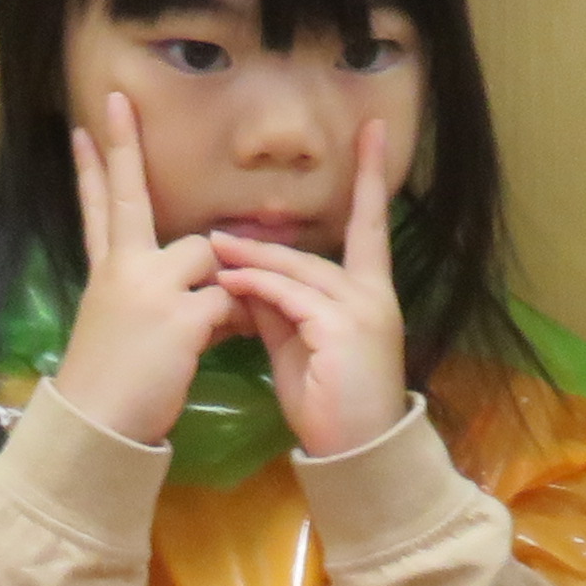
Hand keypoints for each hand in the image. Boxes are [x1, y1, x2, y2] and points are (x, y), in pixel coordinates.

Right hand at [47, 91, 243, 448]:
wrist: (98, 426)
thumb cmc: (111, 389)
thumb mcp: (122, 329)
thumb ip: (155, 295)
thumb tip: (204, 283)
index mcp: (106, 273)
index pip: (98, 209)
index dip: (90, 168)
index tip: (83, 127)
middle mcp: (122, 269)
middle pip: (126, 197)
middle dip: (122, 147)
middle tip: (118, 97)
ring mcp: (148, 287)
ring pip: (205, 253)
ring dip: (219, 284)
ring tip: (205, 330)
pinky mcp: (178, 314)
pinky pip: (227, 297)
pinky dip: (234, 319)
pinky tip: (220, 341)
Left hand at [205, 117, 409, 457]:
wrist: (358, 455)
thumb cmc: (331, 409)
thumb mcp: (300, 349)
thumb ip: (280, 308)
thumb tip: (247, 281)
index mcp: (370, 294)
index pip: (369, 226)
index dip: (368, 179)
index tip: (369, 131)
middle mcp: (373, 294)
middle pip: (309, 254)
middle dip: (262, 242)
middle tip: (217, 231)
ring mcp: (362, 310)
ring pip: (296, 271)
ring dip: (251, 261)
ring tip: (211, 250)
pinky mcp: (343, 329)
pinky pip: (290, 297)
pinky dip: (255, 288)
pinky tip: (227, 284)